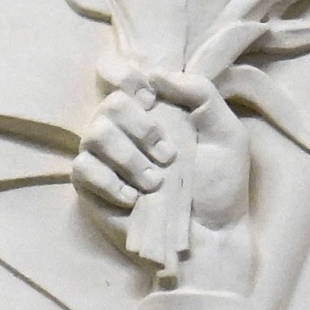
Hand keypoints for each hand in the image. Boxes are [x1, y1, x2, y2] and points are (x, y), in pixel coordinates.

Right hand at [72, 67, 257, 282]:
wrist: (208, 235)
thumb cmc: (219, 186)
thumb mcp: (225, 132)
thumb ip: (200, 93)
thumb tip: (156, 74)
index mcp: (155, 109)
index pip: (126, 77)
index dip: (130, 79)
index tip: (152, 100)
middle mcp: (126, 129)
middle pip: (111, 103)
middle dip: (140, 128)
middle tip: (168, 156)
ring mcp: (106, 158)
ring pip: (95, 134)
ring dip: (128, 158)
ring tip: (155, 183)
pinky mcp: (91, 187)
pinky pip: (83, 168)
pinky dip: (110, 182)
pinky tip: (133, 199)